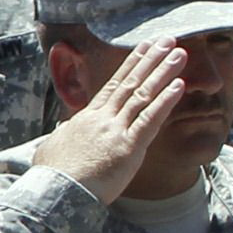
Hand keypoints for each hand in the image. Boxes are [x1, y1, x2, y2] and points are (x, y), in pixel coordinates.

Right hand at [29, 39, 185, 204]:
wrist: (57, 193)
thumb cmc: (53, 174)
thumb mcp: (53, 147)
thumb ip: (64, 135)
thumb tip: (64, 130)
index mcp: (87, 117)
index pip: (113, 85)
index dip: (131, 65)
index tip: (144, 48)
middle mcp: (103, 118)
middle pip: (130, 82)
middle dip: (151, 59)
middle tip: (167, 40)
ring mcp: (116, 131)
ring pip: (142, 95)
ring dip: (162, 72)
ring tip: (179, 54)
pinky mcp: (128, 147)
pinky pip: (150, 120)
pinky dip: (165, 101)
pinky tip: (179, 85)